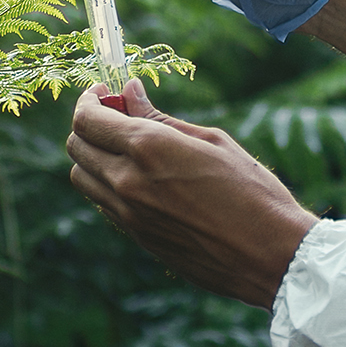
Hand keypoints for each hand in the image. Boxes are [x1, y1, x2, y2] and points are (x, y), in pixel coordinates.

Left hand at [66, 80, 316, 308]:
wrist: (269, 255)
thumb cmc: (252, 191)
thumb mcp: (210, 141)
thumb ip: (161, 117)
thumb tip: (129, 91)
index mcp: (148, 148)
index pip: (88, 118)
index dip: (88, 100)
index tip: (104, 93)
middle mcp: (127, 181)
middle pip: (76, 146)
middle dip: (88, 124)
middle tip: (116, 115)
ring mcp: (128, 215)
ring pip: (83, 177)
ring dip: (94, 156)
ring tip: (127, 147)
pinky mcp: (136, 238)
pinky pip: (103, 203)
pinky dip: (108, 183)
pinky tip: (141, 177)